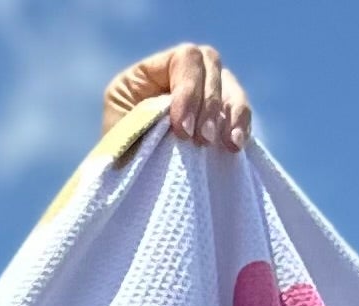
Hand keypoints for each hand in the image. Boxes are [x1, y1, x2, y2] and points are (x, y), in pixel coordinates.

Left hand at [103, 42, 253, 150]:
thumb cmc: (118, 164)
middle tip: (202, 140)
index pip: (183, 59)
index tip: (183, 130)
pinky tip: (236, 145)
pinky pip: (238, 111)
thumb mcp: (124, 136)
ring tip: (229, 144)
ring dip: (232, 111)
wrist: (125, 192)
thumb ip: (152, 118)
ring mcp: (198, 93)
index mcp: (146, 74)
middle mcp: (177, 76)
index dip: (189, 89)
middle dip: (209, 103)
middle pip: (210, 63)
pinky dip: (241, 125)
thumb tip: (186, 118)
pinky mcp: (215, 118)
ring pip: (228, 84)